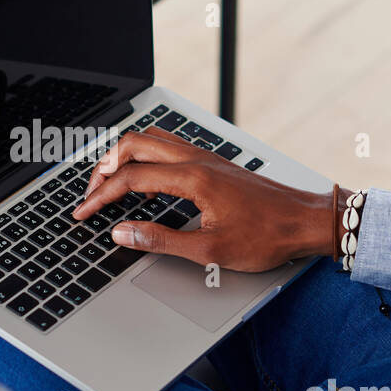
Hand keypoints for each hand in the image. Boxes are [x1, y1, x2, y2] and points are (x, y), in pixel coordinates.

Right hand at [71, 128, 341, 271]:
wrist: (307, 221)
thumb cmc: (268, 236)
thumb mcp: (210, 250)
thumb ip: (160, 240)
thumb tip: (122, 233)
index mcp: (192, 178)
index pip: (130, 178)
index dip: (100, 197)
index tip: (83, 214)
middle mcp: (196, 159)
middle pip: (133, 145)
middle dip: (104, 168)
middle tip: (90, 194)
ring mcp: (206, 157)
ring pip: (151, 139)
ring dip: (124, 157)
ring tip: (110, 183)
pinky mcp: (214, 162)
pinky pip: (169, 147)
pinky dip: (145, 157)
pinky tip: (145, 180)